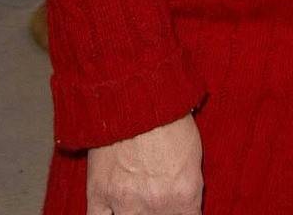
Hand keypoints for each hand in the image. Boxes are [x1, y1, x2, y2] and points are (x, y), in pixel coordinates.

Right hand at [87, 113, 202, 214]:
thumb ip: (189, 186)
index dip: (184, 213)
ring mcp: (125, 202)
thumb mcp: (194, 151)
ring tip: (139, 203)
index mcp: (184, 193)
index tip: (179, 208)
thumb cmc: (169, 112)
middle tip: (158, 200)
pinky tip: (115, 211)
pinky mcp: (98, 194)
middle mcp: (156, 204)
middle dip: (162, 212)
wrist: (135, 90)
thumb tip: (186, 204)